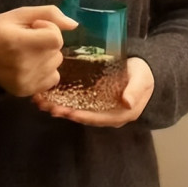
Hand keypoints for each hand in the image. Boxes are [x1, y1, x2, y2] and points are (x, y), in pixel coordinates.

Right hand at [0, 6, 77, 96]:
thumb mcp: (19, 14)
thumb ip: (48, 14)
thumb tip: (74, 24)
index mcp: (18, 42)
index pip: (55, 38)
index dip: (49, 28)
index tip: (35, 26)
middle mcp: (22, 65)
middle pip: (56, 51)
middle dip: (47, 41)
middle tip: (29, 39)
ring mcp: (25, 81)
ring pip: (56, 64)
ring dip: (47, 55)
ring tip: (28, 52)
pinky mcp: (26, 91)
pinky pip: (53, 78)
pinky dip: (46, 70)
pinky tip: (31, 65)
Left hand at [32, 57, 154, 127]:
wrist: (145, 69)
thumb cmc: (143, 74)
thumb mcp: (141, 80)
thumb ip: (135, 90)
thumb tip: (127, 103)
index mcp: (120, 114)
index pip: (97, 118)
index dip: (81, 116)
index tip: (66, 112)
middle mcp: (108, 115)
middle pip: (84, 116)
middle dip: (65, 112)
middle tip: (47, 107)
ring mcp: (100, 108)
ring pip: (78, 110)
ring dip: (61, 107)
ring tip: (43, 102)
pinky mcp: (95, 99)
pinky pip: (78, 102)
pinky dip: (65, 100)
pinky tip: (51, 95)